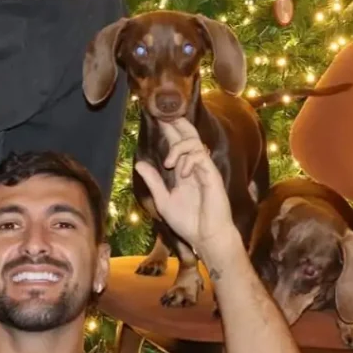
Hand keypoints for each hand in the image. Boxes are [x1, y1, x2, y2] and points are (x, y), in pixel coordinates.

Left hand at [134, 116, 236, 258]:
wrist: (206, 237)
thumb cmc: (188, 222)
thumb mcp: (164, 200)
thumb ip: (154, 181)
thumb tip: (139, 163)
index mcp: (184, 170)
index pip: (177, 143)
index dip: (169, 130)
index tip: (158, 117)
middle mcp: (195, 166)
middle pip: (189, 135)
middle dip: (177, 123)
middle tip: (164, 114)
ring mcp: (205, 169)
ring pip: (194, 142)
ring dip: (178, 147)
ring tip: (169, 162)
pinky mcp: (212, 175)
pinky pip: (200, 156)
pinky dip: (187, 160)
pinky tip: (181, 172)